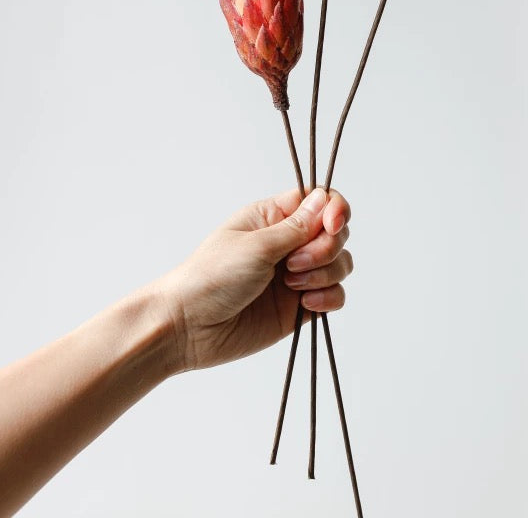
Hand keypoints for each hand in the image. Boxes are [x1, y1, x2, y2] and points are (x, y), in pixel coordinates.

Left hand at [157, 188, 352, 371]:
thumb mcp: (256, 245)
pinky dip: (329, 298)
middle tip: (294, 263)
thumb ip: (297, 227)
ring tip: (293, 286)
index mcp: (274, 217)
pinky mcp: (301, 306)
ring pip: (339, 263)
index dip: (334, 209)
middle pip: (336, 232)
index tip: (332, 225)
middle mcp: (289, 243)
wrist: (188, 328)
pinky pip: (335, 295)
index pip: (320, 200)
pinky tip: (306, 304)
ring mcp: (297, 275)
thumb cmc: (211, 277)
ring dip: (326, 273)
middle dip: (326, 247)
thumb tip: (325, 199)